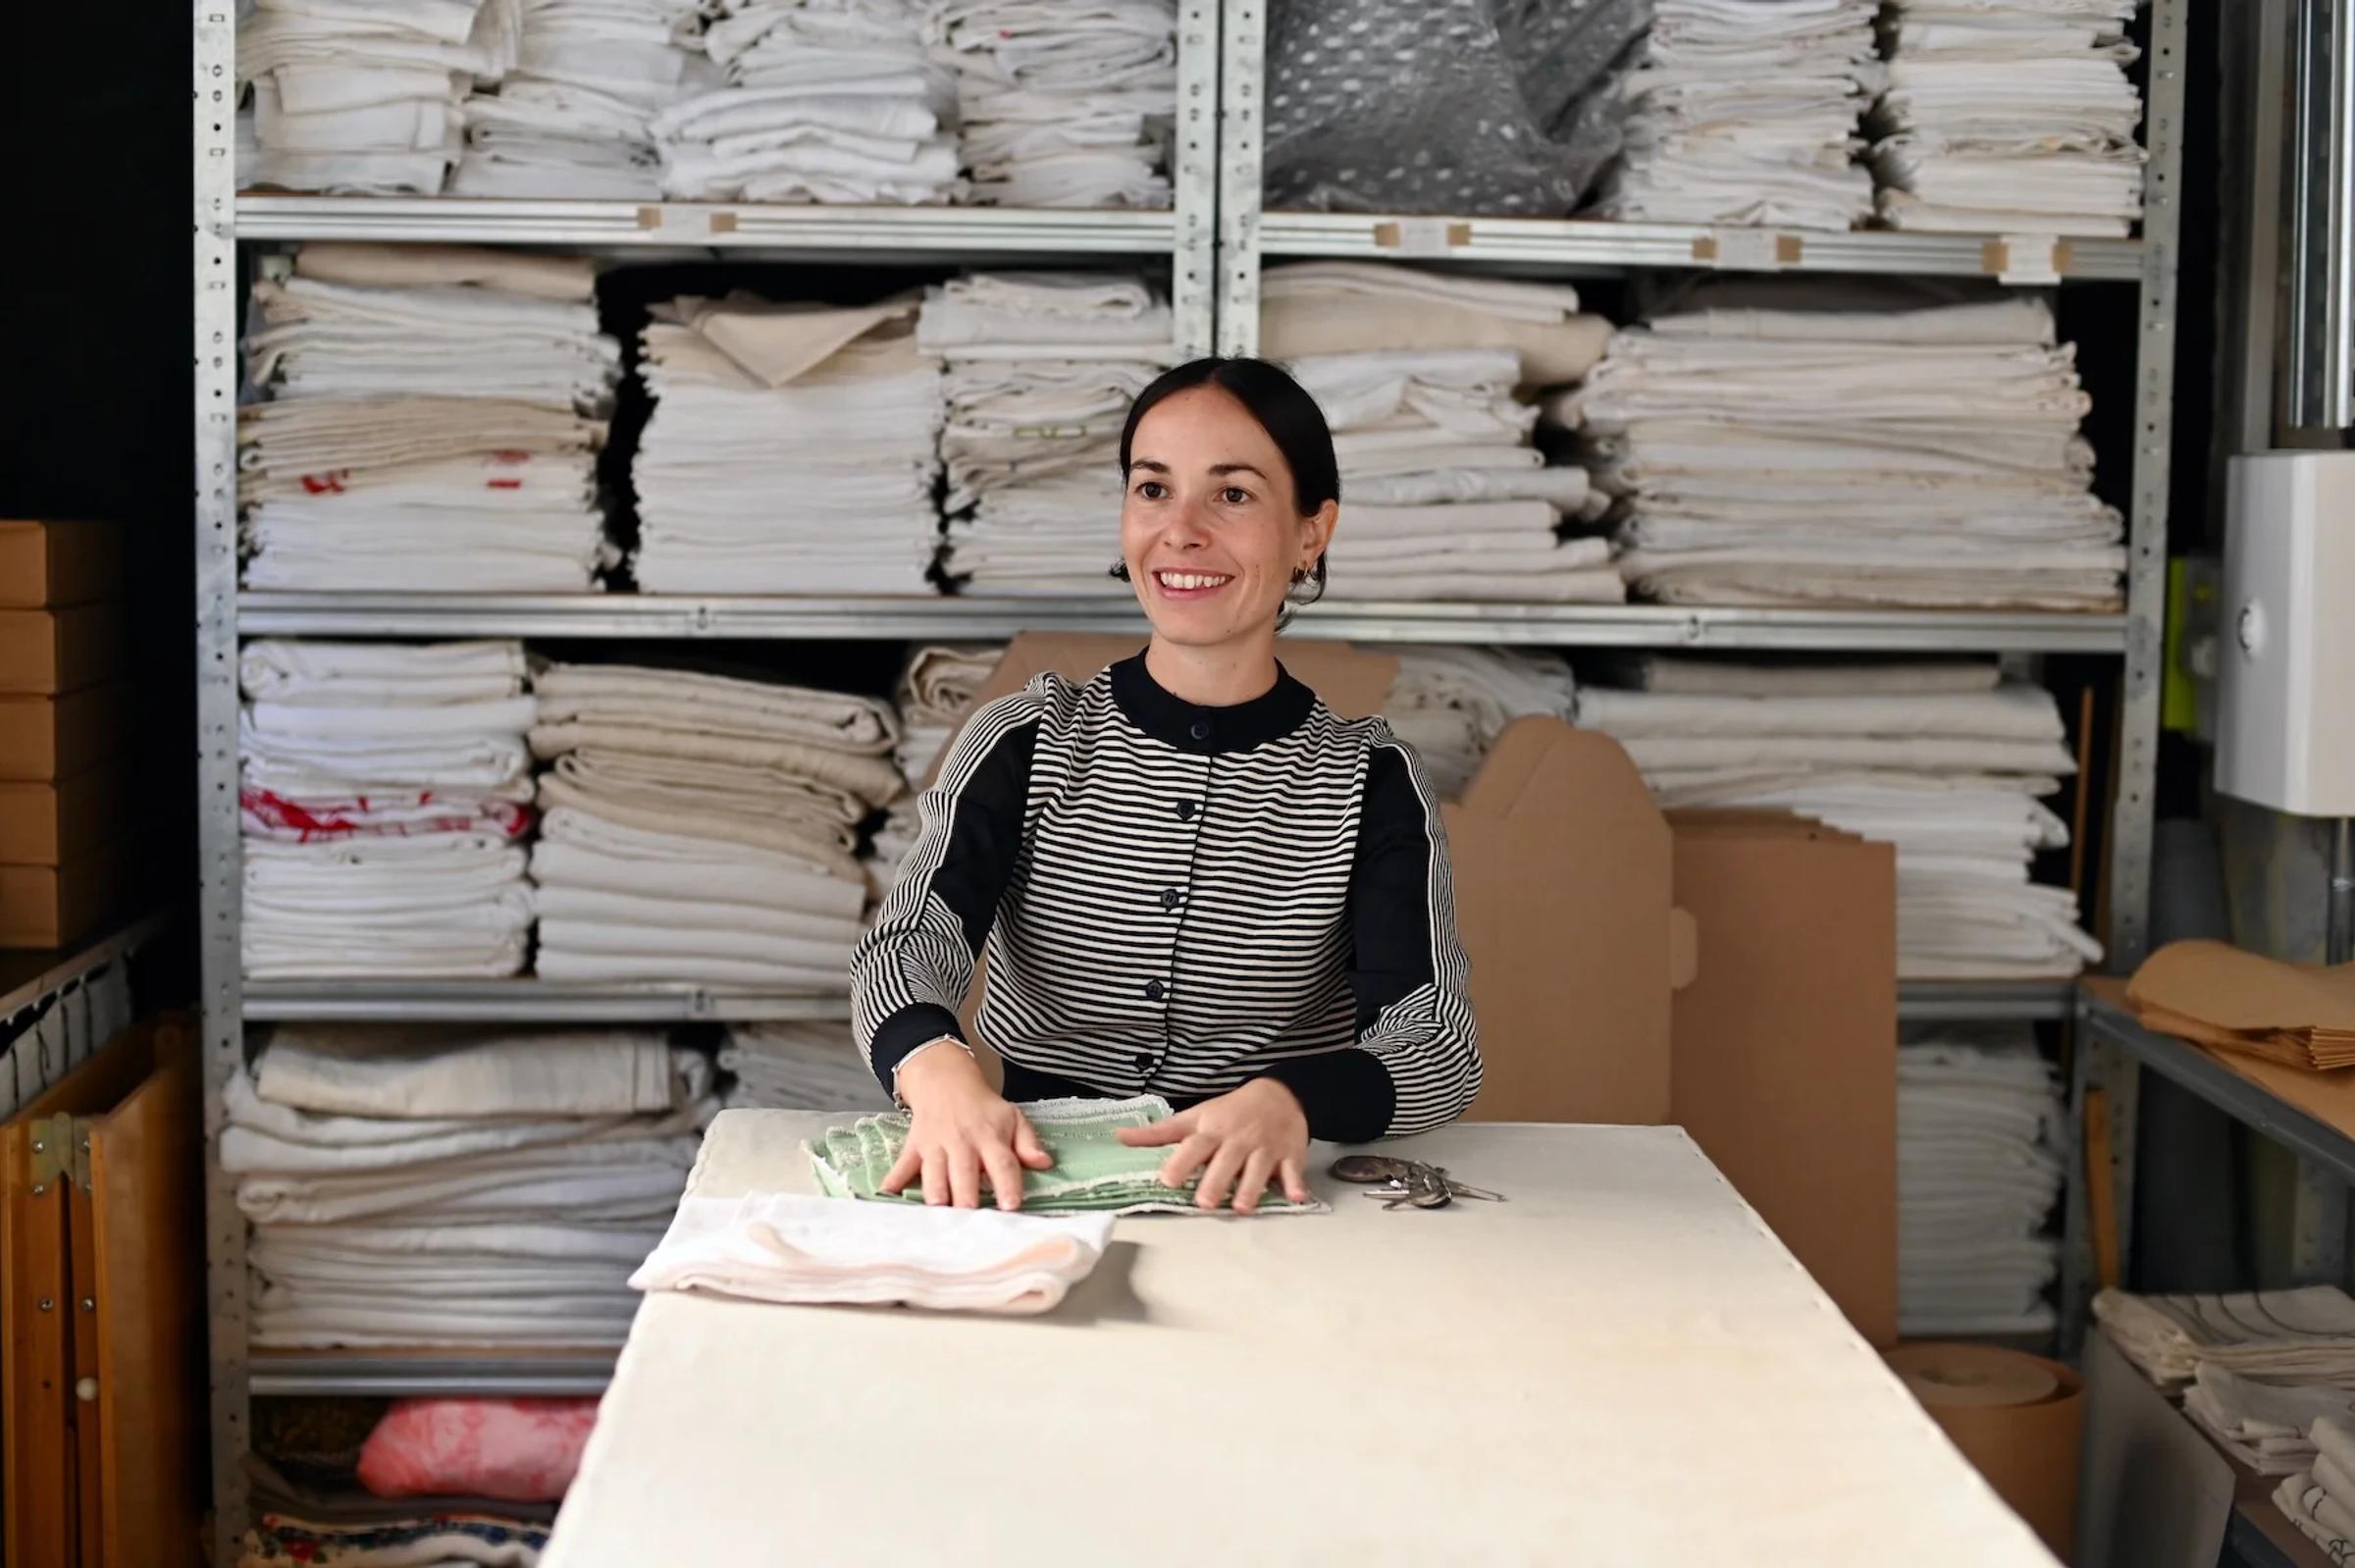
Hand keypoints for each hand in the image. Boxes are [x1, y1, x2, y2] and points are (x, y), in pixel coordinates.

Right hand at [882, 1045, 1053, 1210]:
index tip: (1011, 1206)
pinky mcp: (914, 1147)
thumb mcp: (1013, 1117)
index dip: (1007, 1184)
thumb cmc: (984, 1109)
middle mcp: (962, 1142)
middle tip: (970, 1220)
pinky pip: (902, 1165)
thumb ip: (1028, 1143)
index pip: (1002, 1163)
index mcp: (990, 1137)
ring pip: (933, 1172)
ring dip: (934, 1192)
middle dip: (966, 1197)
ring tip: (937, 1212)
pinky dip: (894, 1180)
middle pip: (964, 1173)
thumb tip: (1045, 1163)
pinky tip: (888, 1195)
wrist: (946, 1082)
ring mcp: (935, 1145)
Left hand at [1116, 1077, 1311, 1213]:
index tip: (1167, 1179)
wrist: (1280, 1093)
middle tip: (1204, 1202)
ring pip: (1258, 1169)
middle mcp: (1237, 1140)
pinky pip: (1293, 1171)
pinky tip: (1295, 1197)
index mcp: (1212, 1130)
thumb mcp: (1194, 1116)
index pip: (1193, 1146)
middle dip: (1216, 1181)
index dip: (1180, 1162)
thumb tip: (1119, 1138)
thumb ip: (1159, 1133)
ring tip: (1242, 1208)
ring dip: (1251, 1188)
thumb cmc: (1229, 1111)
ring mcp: (1265, 1148)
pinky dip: (1295, 1184)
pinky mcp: (1289, 1155)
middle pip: (1225, 1162)